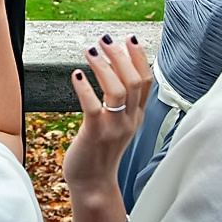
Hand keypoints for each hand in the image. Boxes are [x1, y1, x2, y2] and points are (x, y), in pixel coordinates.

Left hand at [62, 35, 151, 193]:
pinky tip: (76, 75)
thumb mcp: (118, 124)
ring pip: (117, 91)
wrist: (93, 183)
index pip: (146, 81)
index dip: (139, 58)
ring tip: (90, 50)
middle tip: (105, 39)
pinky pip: (93, 107)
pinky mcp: (95, 135)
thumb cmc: (101, 150)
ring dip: (104, 67)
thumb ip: (121, 102)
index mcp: (136, 116)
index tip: (129, 38)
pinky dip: (85, 88)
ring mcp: (113, 128)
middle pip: (134, 82)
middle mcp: (129, 120)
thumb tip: (115, 72)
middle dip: (120, 56)